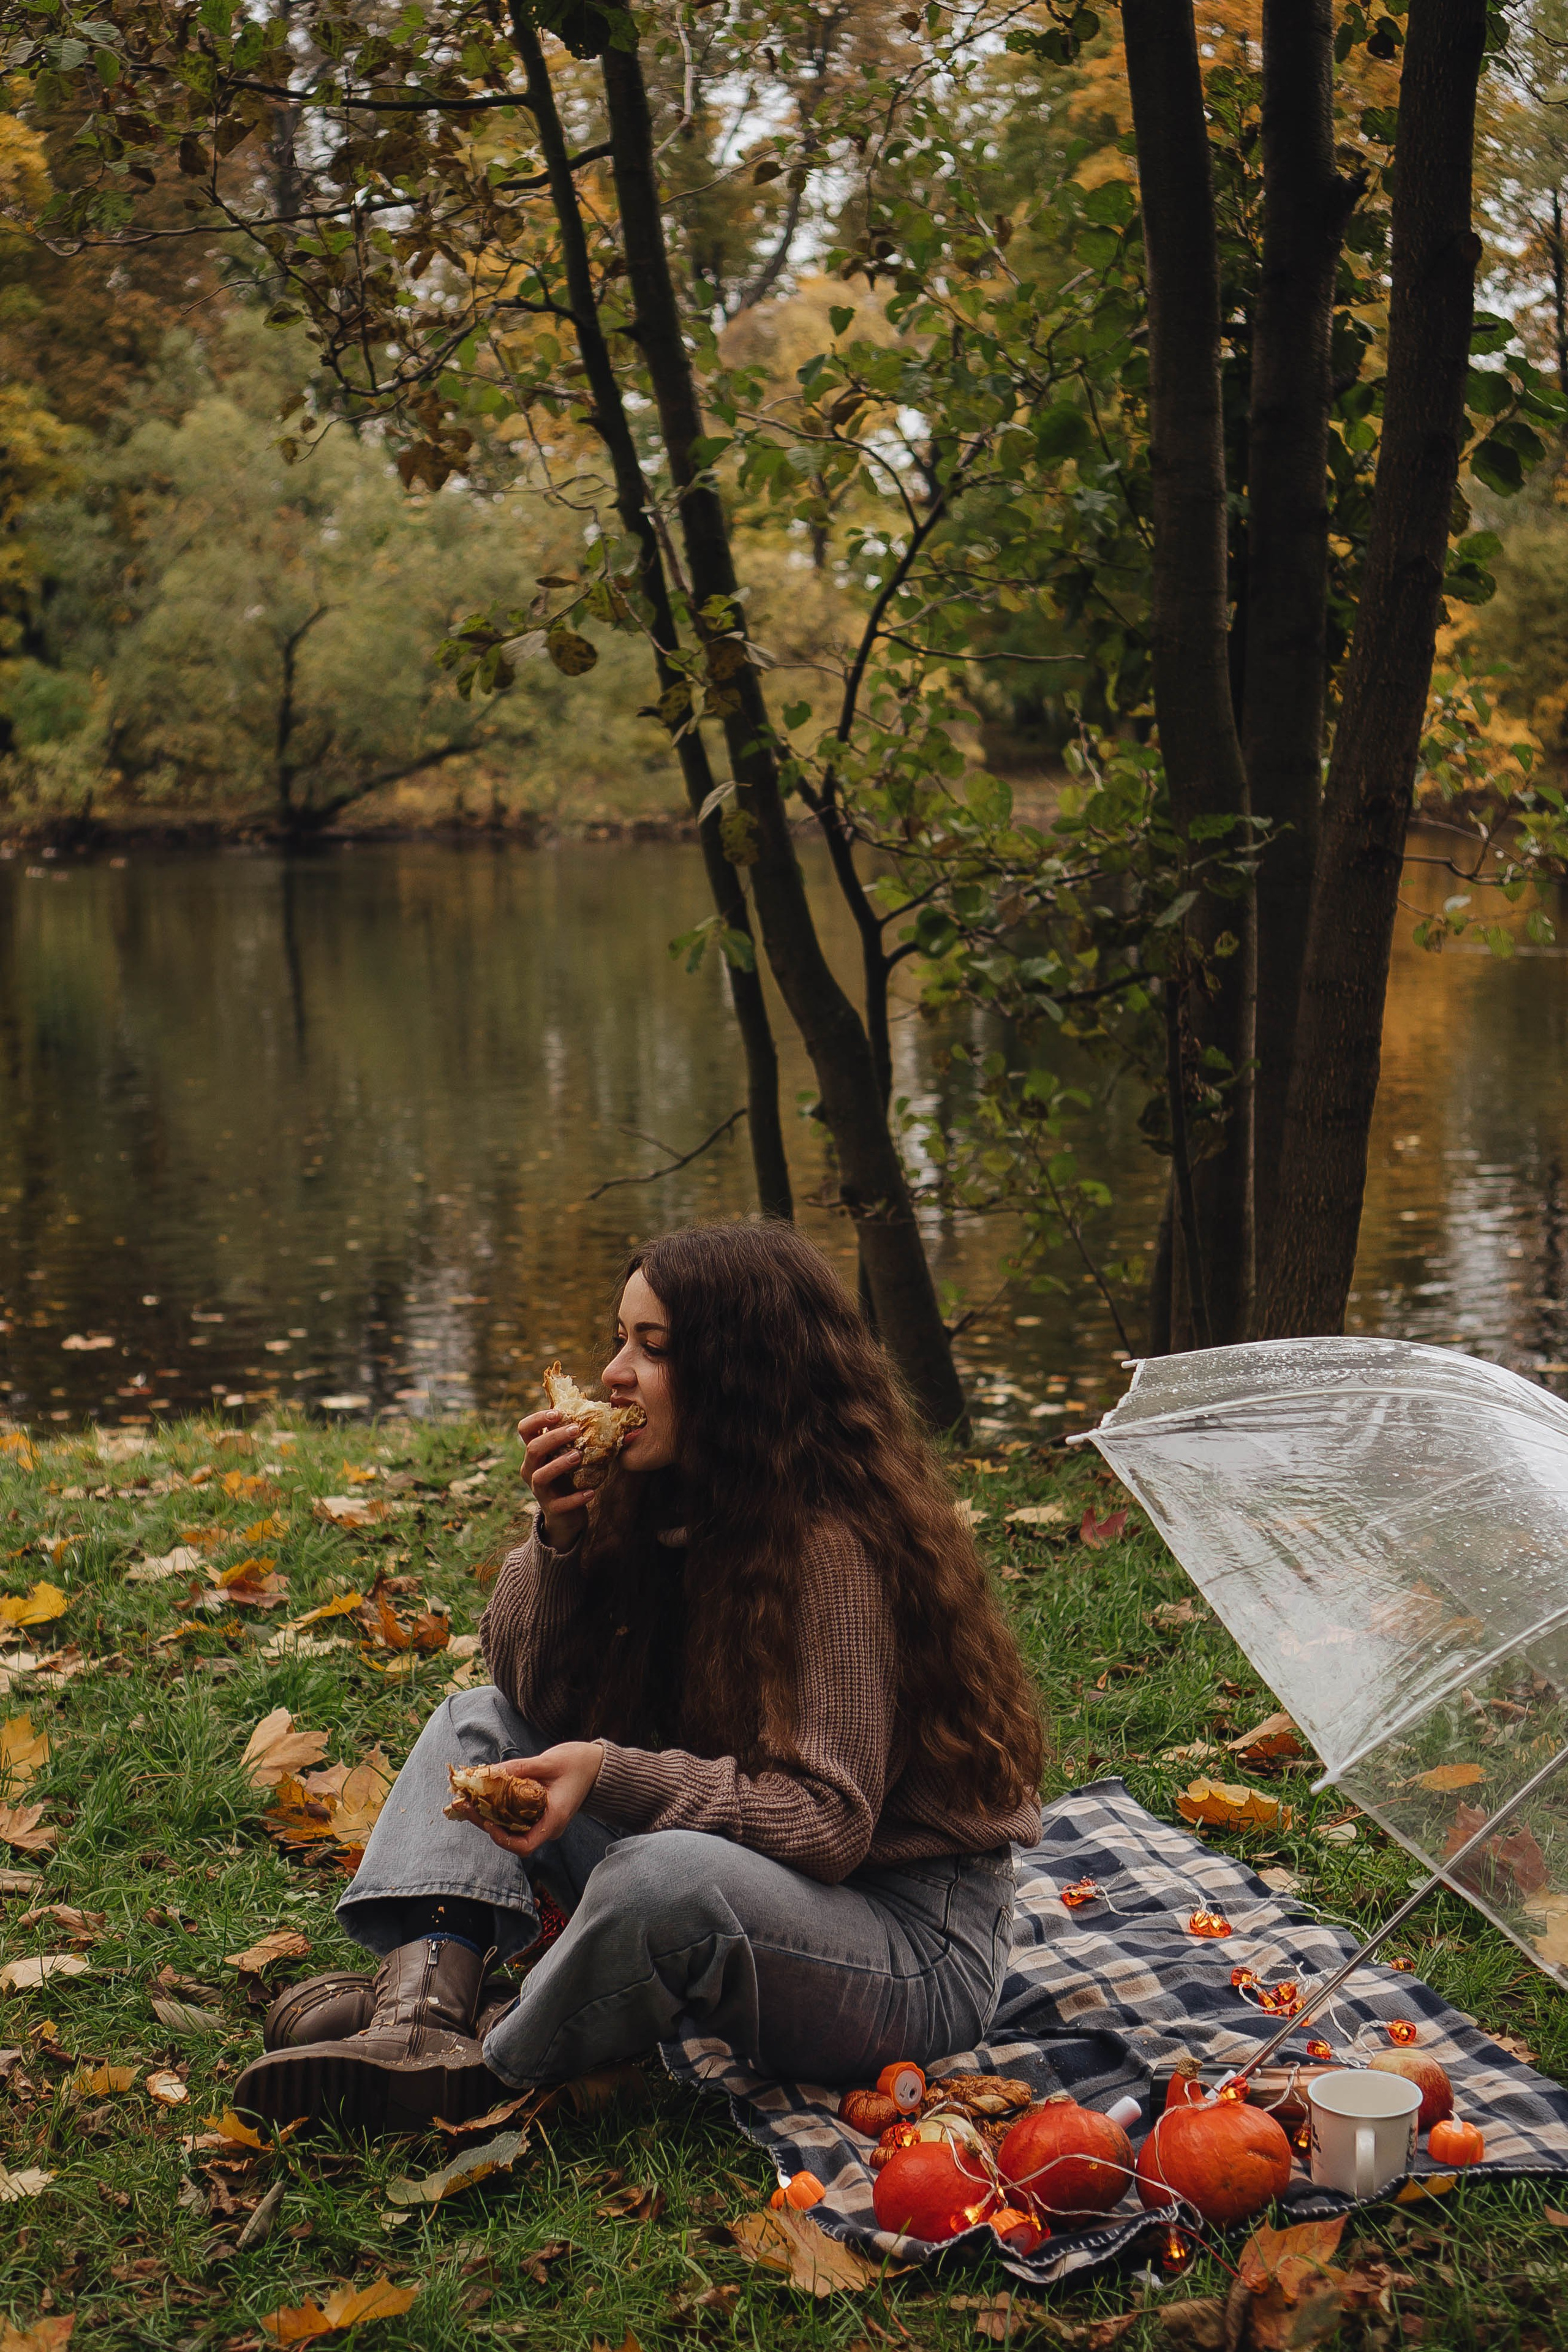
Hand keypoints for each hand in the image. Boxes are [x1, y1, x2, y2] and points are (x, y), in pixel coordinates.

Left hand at [448, 1743, 604, 1859]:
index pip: (524, 1845)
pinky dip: (499, 1808)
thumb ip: (520, 1768)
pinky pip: (515, 1817)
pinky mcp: (538, 1813)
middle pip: (511, 1837)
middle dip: (485, 1823)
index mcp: (554, 1819)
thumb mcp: (549, 1761)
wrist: (596, 1765)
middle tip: (464, 1804)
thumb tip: (488, 1772)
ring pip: (511, 1827)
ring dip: (489, 1815)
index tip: (486, 1821)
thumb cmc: (578, 1762)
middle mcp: (547, 1826)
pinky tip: (484, 1795)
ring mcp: (543, 1821)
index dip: (501, 1838)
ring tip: (469, 1799)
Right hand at [517, 1407, 590, 1548]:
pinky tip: (591, 1492)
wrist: (566, 1515)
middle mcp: (531, 1469)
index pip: (525, 1429)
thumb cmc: (569, 1477)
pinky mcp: (551, 1508)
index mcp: (534, 1453)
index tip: (558, 1413)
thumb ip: (573, 1437)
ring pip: (541, 1475)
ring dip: (559, 1464)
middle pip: (533, 1449)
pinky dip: (576, 1498)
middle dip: (554, 1437)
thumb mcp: (567, 1455)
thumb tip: (597, 1410)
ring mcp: (539, 1490)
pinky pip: (560, 1504)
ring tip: (578, 1456)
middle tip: (576, 1429)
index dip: (537, 1418)